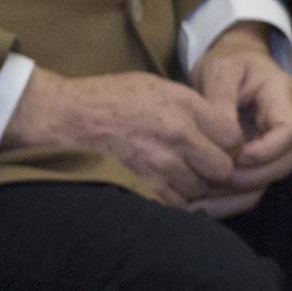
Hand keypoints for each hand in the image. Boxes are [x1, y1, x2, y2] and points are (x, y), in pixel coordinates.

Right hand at [2, 69, 242, 206]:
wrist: (58, 116)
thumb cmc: (103, 99)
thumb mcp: (151, 86)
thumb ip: (190, 107)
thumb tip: (220, 130)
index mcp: (182, 105)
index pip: (234, 137)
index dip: (228, 146)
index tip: (214, 148)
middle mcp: (177, 134)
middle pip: (223, 168)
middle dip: (214, 170)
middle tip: (197, 166)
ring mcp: (160, 163)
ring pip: (201, 189)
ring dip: (192, 187)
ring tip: (171, 174)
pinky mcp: (143, 186)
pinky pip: (177, 204)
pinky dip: (172, 198)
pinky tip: (158, 184)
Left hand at [190, 24, 291, 196]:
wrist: (230, 62)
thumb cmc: (227, 62)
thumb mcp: (220, 71)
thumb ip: (221, 101)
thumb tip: (224, 137)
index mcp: (282, 100)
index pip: (289, 133)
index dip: (267, 150)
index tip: (239, 156)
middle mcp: (283, 127)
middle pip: (282, 162)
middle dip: (253, 176)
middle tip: (219, 179)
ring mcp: (271, 144)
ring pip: (267, 177)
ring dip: (240, 192)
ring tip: (206, 198)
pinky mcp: (255, 156)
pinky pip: (250, 181)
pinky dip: (230, 195)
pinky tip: (203, 203)